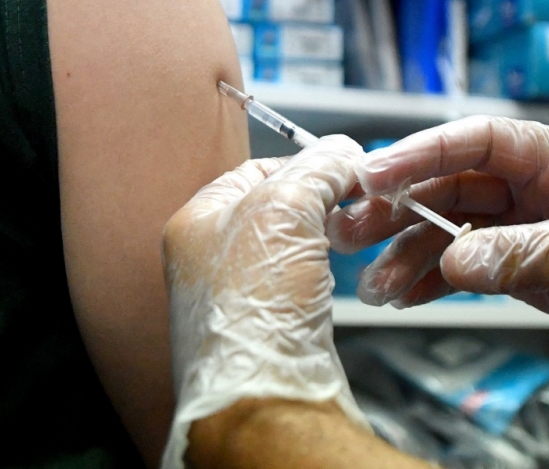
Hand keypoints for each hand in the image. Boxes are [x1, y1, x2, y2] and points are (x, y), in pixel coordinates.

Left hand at [161, 136, 368, 468]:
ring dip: (325, 238)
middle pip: (277, 208)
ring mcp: (237, 295)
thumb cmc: (252, 309)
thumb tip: (340, 153)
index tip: (344, 167)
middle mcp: (210, 259)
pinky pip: (301, 284)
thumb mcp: (284, 209)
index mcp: (196, 222)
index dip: (305, 165)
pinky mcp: (268, 327)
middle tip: (353, 201)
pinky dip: (324, 275)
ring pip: (293, 247)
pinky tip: (335, 279)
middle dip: (319, 203)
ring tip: (347, 239)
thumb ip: (314, 170)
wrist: (264, 396)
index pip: (257, 170)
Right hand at [327, 116, 548, 418]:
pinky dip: (435, 282)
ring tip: (375, 282)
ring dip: (410, 254)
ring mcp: (532, 232)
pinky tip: (408, 295)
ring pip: (453, 233)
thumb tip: (458, 261)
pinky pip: (469, 271)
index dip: (422, 151)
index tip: (373, 173)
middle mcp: (541, 189)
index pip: (480, 141)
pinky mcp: (531, 273)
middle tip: (350, 227)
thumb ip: (536, 254)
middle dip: (399, 205)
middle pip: (453, 186)